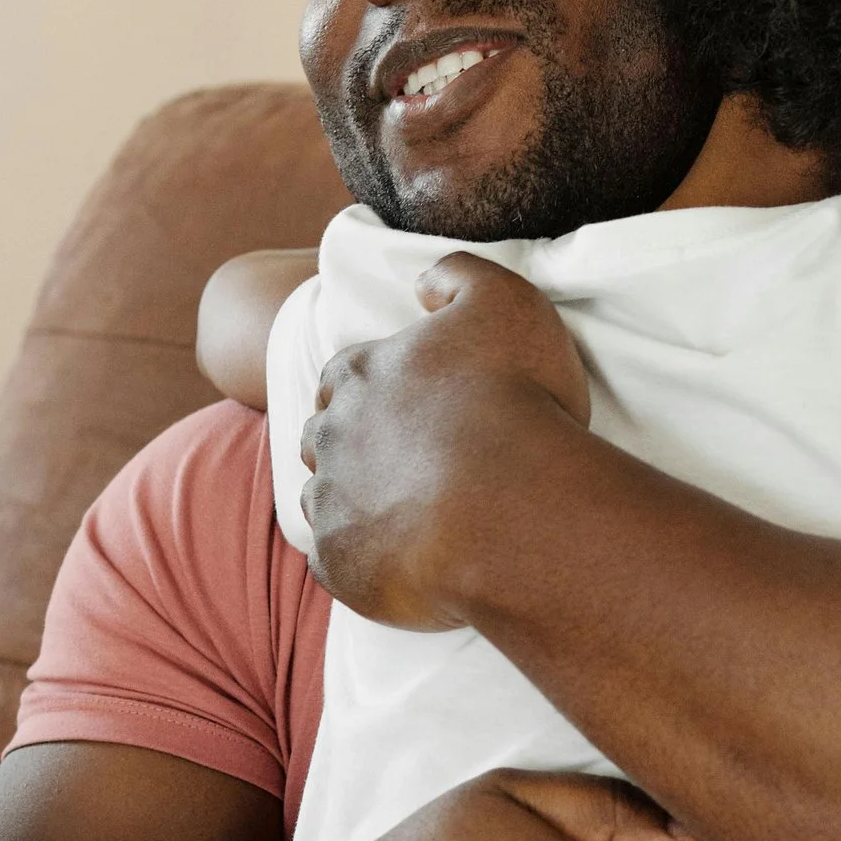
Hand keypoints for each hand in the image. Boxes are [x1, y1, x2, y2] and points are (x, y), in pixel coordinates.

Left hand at [303, 252, 591, 627]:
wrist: (513, 506)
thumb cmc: (516, 401)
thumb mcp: (506, 302)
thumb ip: (460, 275)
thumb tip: (423, 281)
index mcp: (361, 374)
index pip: (344, 377)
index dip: (371, 391)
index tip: (405, 409)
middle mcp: (331, 435)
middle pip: (324, 438)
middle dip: (353, 448)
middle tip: (410, 466)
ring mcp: (332, 503)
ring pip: (324, 501)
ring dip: (354, 506)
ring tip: (409, 520)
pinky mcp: (340, 565)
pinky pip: (335, 564)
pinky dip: (360, 564)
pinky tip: (402, 565)